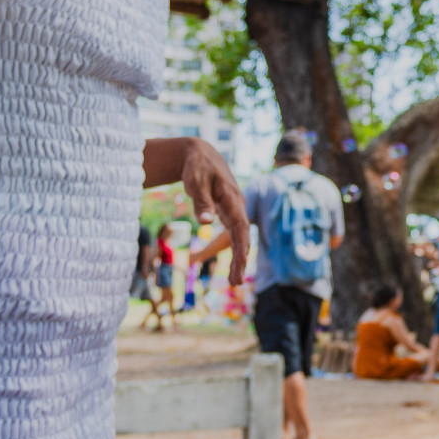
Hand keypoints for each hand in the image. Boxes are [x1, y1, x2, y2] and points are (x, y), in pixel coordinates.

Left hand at [180, 139, 248, 284]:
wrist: (201, 155)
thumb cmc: (198, 167)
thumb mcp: (196, 182)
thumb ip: (201, 202)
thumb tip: (205, 223)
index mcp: (231, 199)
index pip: (240, 226)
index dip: (241, 246)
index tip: (239, 263)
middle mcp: (237, 206)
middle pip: (243, 236)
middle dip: (240, 259)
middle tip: (235, 283)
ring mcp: (234, 209)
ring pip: (240, 237)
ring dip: (239, 258)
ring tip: (234, 281)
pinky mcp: (229, 212)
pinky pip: (235, 234)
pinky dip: (236, 250)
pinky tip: (234, 265)